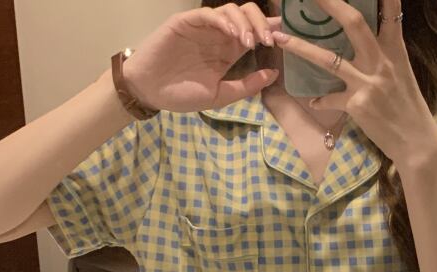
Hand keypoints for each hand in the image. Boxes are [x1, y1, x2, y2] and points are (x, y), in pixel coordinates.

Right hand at [123, 5, 283, 112]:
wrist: (150, 92)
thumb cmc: (182, 94)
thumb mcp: (220, 96)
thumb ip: (246, 86)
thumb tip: (273, 73)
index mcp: (228, 51)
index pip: (254, 33)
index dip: (270, 32)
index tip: (286, 40)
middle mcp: (218, 35)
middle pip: (247, 16)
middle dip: (263, 25)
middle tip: (270, 41)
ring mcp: (203, 27)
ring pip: (231, 11)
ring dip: (246, 23)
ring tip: (251, 42)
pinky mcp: (187, 22)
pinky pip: (209, 14)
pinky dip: (224, 21)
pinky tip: (234, 34)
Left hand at [271, 0, 436, 162]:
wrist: (415, 140)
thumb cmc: (409, 107)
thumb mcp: (402, 73)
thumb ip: (384, 55)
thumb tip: (367, 43)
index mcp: (394, 50)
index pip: (390, 13)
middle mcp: (380, 61)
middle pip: (353, 23)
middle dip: (330, 4)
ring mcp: (367, 83)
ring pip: (328, 60)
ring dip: (300, 47)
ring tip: (280, 38)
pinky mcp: (356, 105)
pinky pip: (330, 99)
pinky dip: (320, 100)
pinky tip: (313, 101)